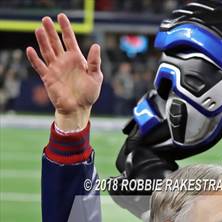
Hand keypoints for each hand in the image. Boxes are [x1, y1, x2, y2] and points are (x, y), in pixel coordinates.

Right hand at [26, 13, 102, 129]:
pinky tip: (30, 50)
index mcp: (76, 59)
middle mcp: (64, 61)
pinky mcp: (48, 78)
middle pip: (55, 42)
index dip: (65, 28)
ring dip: (42, 41)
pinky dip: (34, 59)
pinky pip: (39, 66)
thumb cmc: (88, 94)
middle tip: (45, 19)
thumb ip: (95, 62)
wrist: (78, 109)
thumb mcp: (95, 77)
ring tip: (39, 29)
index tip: (61, 16)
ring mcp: (55, 68)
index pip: (69, 40)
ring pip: (47, 51)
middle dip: (51, 31)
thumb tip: (96, 46)